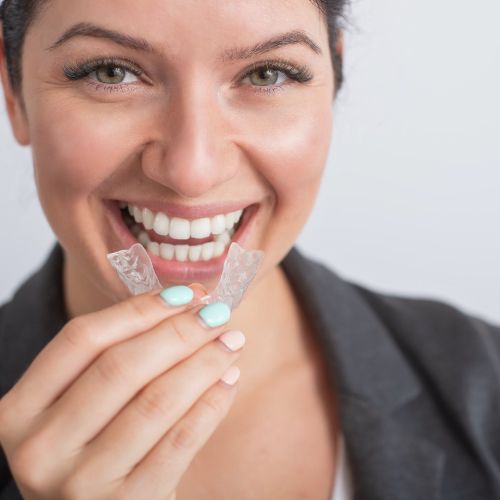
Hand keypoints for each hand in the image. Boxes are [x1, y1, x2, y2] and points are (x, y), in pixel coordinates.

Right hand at [0, 285, 243, 498]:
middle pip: (120, 366)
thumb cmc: (95, 445)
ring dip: (203, 362)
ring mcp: (79, 484)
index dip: (139, 310)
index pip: (82, 339)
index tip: (185, 295)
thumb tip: (186, 299)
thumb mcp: (83, 404)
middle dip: (179, 332)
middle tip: (217, 313)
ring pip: (155, 401)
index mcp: (21, 409)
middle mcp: (39, 447)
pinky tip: (229, 378)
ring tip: (231, 341)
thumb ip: (117, 354)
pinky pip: (180, 441)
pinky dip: (211, 403)